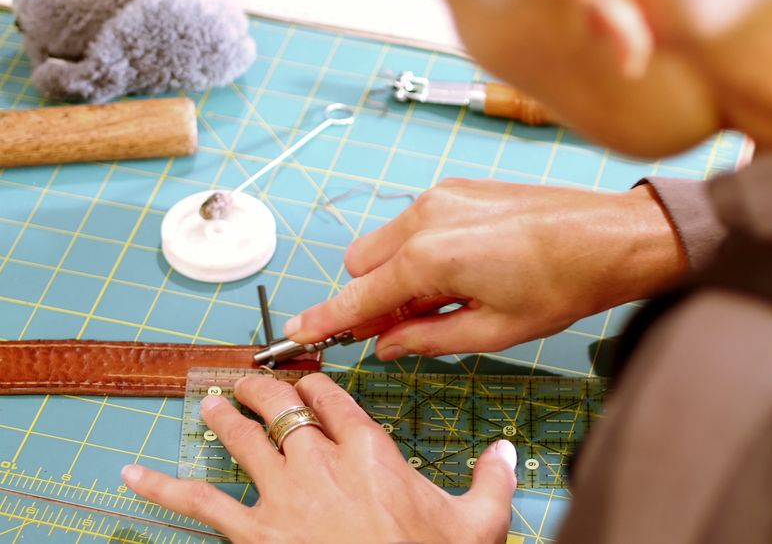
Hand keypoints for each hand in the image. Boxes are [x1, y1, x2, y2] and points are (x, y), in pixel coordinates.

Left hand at [122, 374, 516, 543]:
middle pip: (284, 409)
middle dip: (263, 388)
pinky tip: (132, 476)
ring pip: (243, 440)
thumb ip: (493, 479)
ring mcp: (285, 497)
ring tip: (208, 402)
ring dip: (222, 417)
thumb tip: (506, 451)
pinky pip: (201, 504)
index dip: (317, 384)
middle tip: (249, 378)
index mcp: (373, 454)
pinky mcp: (256, 534)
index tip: (307, 376)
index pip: (337, 401)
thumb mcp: (480, 522)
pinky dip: (163, 488)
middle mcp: (324, 464)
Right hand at [283, 178, 685, 358]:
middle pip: (362, 262)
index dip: (329, 319)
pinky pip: (416, 222)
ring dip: (398, 273)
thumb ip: (427, 338)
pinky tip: (463, 271)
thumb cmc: (562, 286)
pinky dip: (420, 250)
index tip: (299, 333)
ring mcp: (443, 195)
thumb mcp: (492, 330)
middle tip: (407, 328)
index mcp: (430, 256)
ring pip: (387, 240)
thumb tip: (385, 345)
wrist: (611, 237)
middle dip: (372, 296)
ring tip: (449, 299)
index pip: (360, 294)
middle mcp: (425, 216)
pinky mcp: (460, 186)